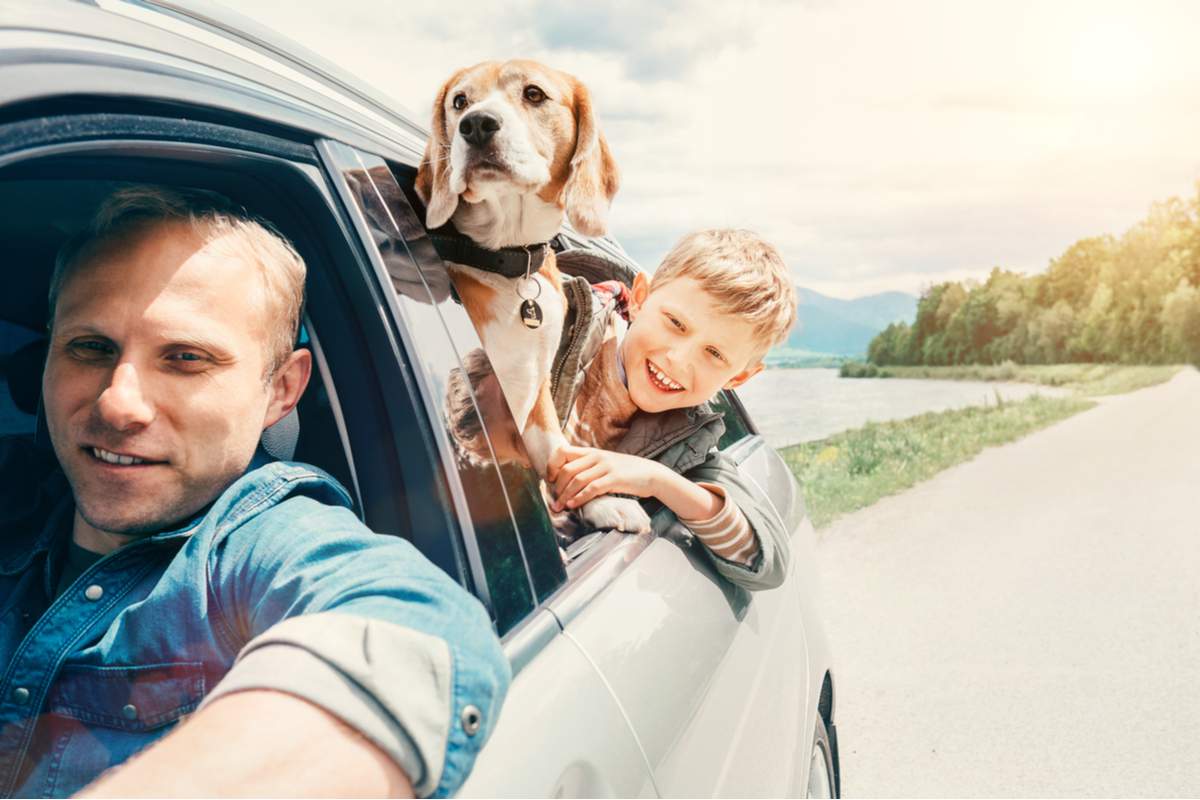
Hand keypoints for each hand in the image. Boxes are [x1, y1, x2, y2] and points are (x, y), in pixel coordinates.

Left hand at [546, 445, 664, 511]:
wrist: (651, 474)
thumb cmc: (626, 472)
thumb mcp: (604, 464)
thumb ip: (588, 468)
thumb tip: (567, 482)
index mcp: (592, 452)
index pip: (563, 452)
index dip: (552, 466)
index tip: (550, 480)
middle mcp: (597, 456)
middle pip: (567, 469)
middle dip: (557, 487)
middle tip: (554, 500)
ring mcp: (606, 466)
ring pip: (577, 480)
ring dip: (565, 496)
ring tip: (559, 507)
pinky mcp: (614, 478)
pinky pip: (591, 488)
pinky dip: (579, 498)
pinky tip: (573, 505)